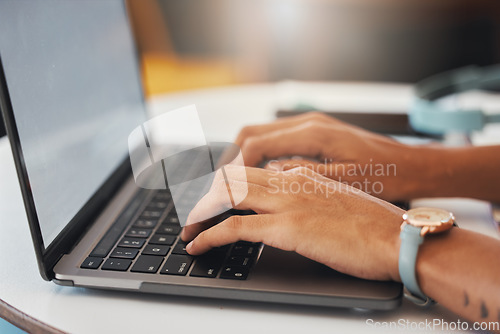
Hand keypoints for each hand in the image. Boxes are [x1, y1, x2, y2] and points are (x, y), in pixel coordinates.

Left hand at [182, 166, 403, 280]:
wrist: (398, 236)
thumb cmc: (375, 225)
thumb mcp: (338, 201)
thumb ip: (311, 196)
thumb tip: (292, 205)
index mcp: (302, 174)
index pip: (251, 171)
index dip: (224, 184)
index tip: (210, 197)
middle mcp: (290, 181)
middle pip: (232, 179)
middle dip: (206, 196)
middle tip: (191, 214)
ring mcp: (287, 202)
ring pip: (227, 196)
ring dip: (200, 215)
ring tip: (186, 231)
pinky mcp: (286, 227)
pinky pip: (235, 227)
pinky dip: (210, 236)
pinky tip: (198, 247)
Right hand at [234, 112, 429, 201]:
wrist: (415, 167)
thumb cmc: (387, 177)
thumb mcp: (344, 182)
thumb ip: (302, 176)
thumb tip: (267, 175)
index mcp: (313, 134)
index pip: (256, 144)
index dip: (234, 167)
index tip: (220, 189)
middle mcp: (308, 124)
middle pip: (251, 134)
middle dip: (231, 159)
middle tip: (218, 186)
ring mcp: (312, 127)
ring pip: (262, 135)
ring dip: (244, 156)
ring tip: (232, 184)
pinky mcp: (317, 135)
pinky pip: (277, 141)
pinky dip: (260, 156)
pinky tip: (259, 175)